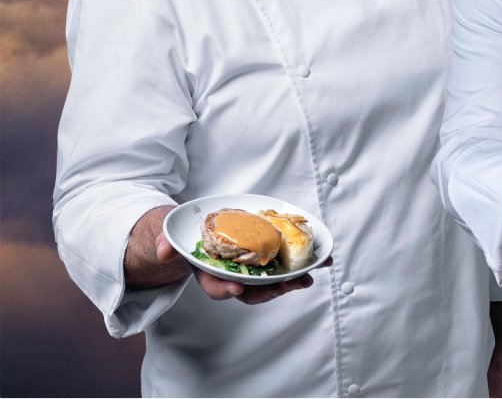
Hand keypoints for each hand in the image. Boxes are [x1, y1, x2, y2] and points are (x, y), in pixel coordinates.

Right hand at [146, 225, 313, 303]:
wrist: (199, 229)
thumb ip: (165, 242)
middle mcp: (231, 275)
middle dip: (270, 290)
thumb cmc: (187, 236)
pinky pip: (284, 265)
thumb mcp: (171, 236)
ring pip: (271, 281)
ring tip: (309, 276)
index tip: (236, 289)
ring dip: (292, 280)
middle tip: (288, 285)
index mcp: (208, 272)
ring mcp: (250, 269)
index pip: (215, 287)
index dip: (225, 290)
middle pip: (250, 290)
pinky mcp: (266, 259)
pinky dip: (302, 264)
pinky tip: (320, 261)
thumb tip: (163, 250)